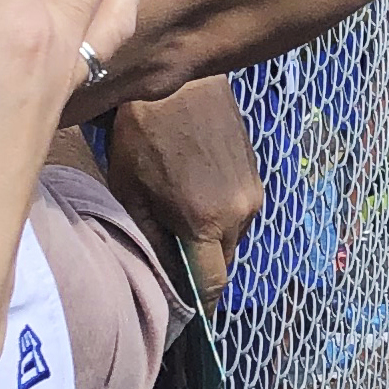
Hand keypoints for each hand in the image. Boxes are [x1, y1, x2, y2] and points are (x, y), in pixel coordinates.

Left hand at [104, 79, 264, 300]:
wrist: (178, 81)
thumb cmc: (143, 134)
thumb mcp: (131, 192)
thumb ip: (152, 240)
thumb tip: (166, 275)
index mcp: (207, 222)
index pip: (212, 284)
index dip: (200, 301)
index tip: (186, 307)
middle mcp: (240, 211)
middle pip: (224, 260)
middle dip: (201, 263)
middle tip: (172, 250)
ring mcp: (253, 190)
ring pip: (233, 234)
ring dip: (211, 235)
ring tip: (180, 211)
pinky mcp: (256, 170)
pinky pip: (239, 208)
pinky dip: (220, 210)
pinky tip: (194, 188)